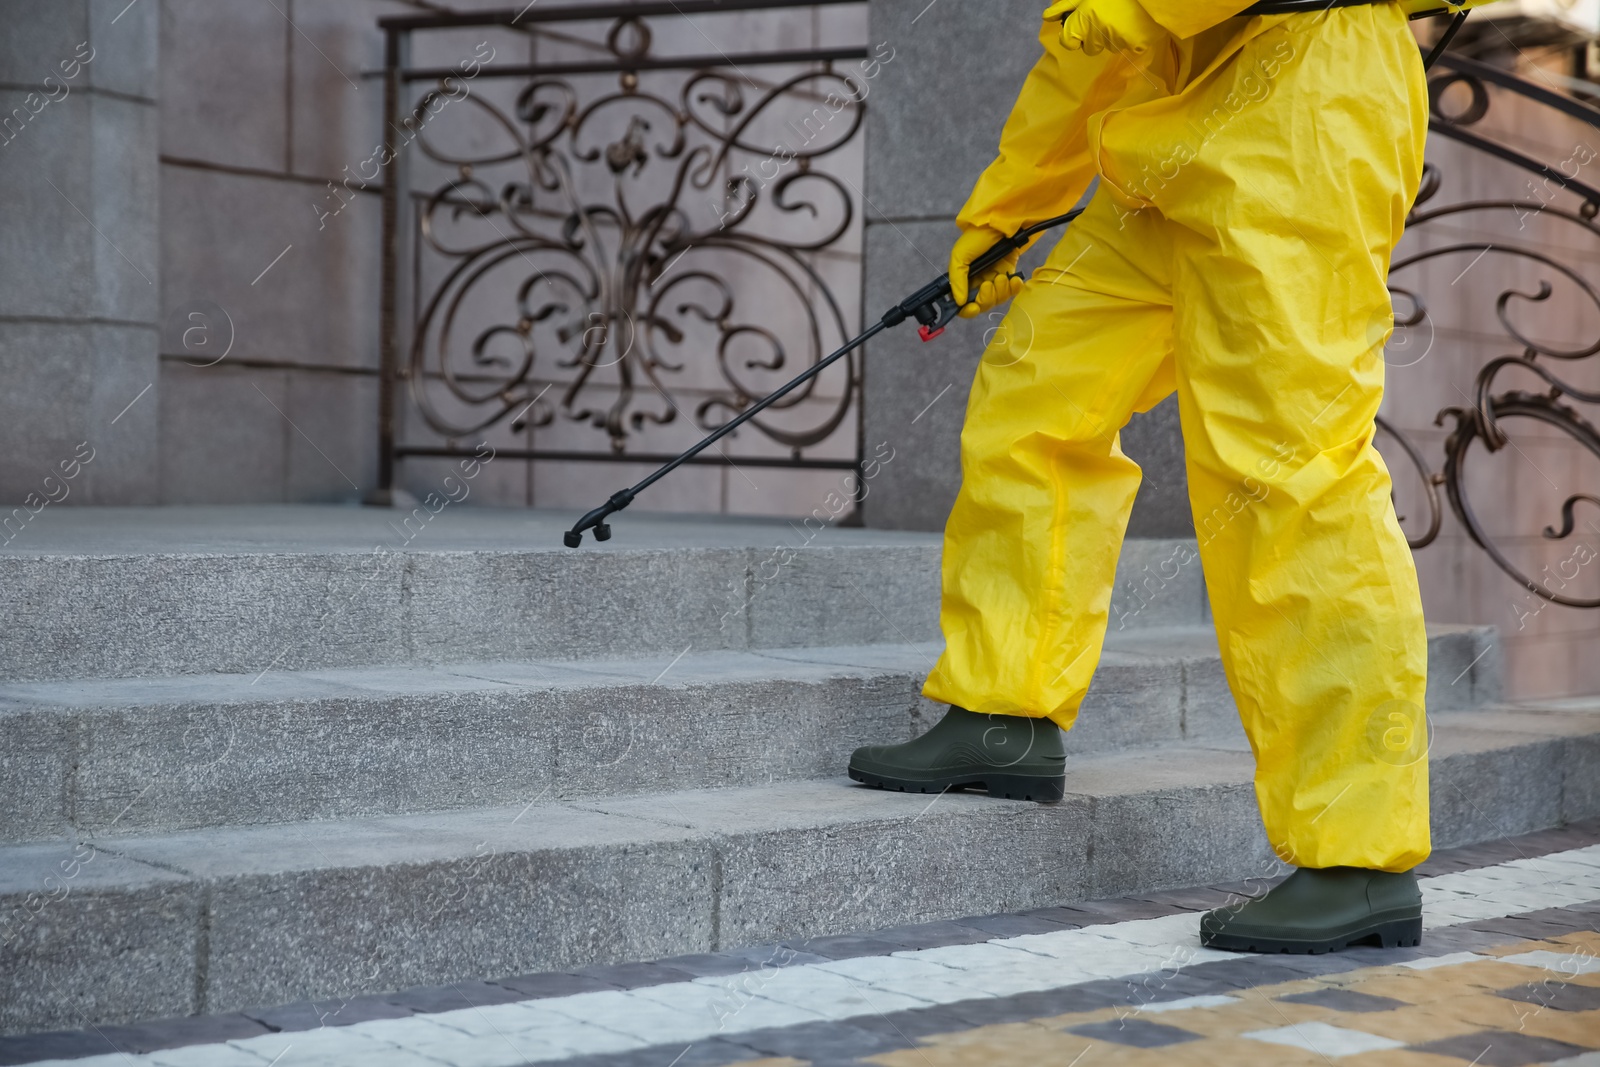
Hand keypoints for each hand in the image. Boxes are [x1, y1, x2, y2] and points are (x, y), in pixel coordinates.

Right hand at [950, 225, 1024, 318]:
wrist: (1000, 224)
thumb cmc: (977, 237)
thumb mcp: (959, 256)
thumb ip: (957, 281)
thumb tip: (958, 302)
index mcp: (964, 280)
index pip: (964, 304)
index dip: (968, 310)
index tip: (973, 308)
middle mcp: (979, 281)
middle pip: (982, 304)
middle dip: (986, 298)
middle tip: (988, 284)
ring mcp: (995, 278)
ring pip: (998, 299)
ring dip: (1001, 290)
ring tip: (1001, 275)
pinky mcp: (1010, 274)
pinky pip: (1012, 291)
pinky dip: (1014, 288)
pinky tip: (1013, 278)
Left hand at [1043, 0, 1162, 55]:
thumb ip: (1066, 6)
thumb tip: (1047, 17)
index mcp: (1082, 20)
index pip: (1067, 42)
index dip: (1073, 36)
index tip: (1080, 28)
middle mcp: (1096, 34)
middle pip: (1089, 48)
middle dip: (1094, 38)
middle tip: (1106, 18)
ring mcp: (1116, 42)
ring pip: (1108, 47)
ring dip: (1112, 36)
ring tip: (1122, 17)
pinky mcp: (1136, 46)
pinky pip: (1127, 48)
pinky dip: (1130, 38)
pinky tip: (1134, 23)